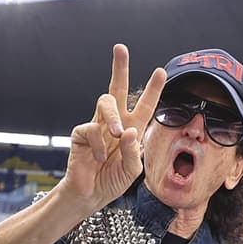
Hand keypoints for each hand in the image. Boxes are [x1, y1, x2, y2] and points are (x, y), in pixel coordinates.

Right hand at [64, 44, 166, 212]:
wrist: (91, 195)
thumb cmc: (113, 180)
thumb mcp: (132, 170)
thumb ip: (134, 152)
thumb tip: (129, 131)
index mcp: (132, 129)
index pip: (144, 105)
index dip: (153, 89)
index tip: (161, 71)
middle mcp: (114, 123)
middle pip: (116, 88)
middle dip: (119, 68)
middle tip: (121, 48)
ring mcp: (96, 126)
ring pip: (104, 102)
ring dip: (113, 116)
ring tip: (117, 133)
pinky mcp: (81, 134)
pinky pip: (91, 129)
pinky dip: (100, 145)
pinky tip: (101, 158)